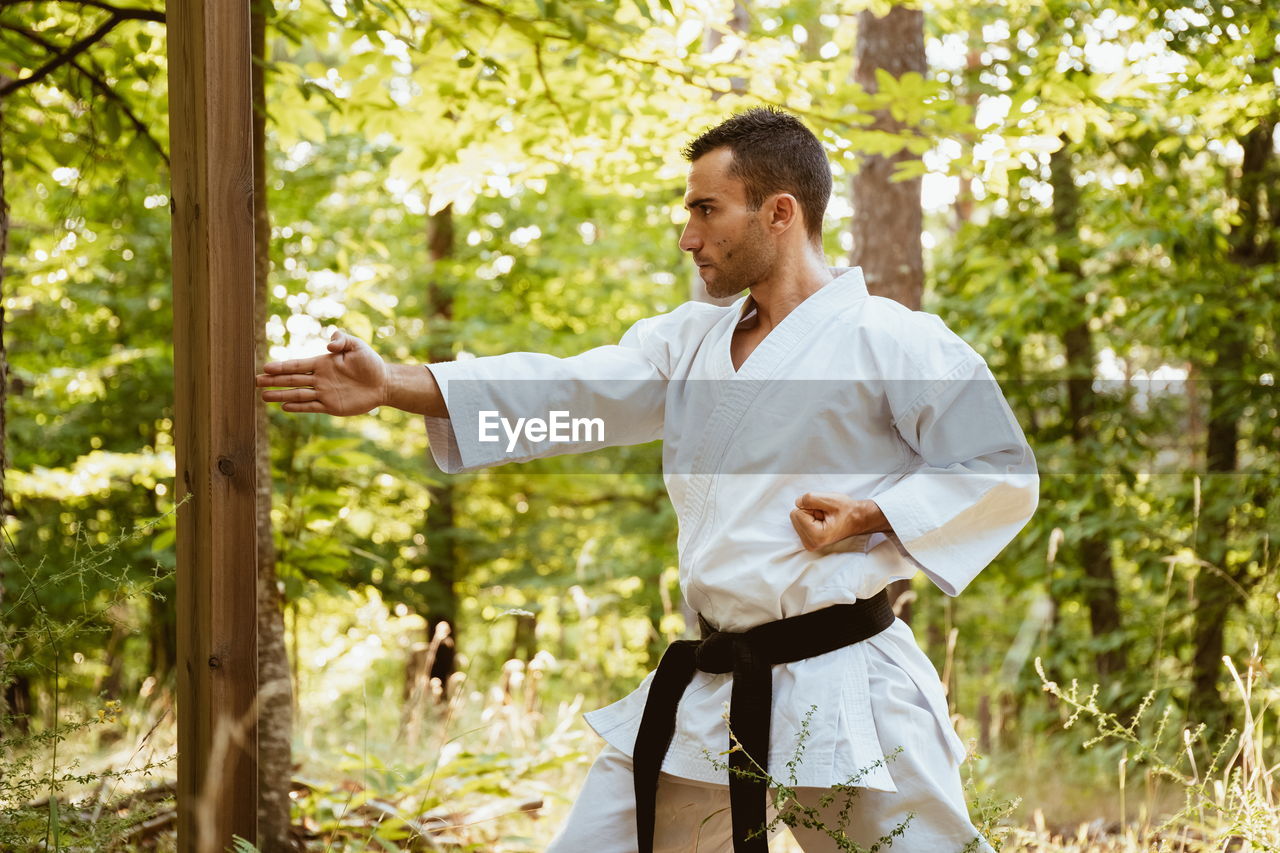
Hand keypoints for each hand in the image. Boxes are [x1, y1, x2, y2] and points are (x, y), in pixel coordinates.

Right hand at [255, 330, 388, 415]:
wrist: (383, 383)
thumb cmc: (370, 362)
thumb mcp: (357, 346)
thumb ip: (342, 340)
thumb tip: (328, 344)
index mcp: (322, 363)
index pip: (297, 365)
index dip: (282, 367)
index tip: (265, 367)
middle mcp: (320, 378)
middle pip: (292, 380)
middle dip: (274, 380)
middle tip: (256, 381)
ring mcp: (324, 393)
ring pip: (298, 394)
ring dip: (281, 395)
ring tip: (264, 396)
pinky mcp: (331, 406)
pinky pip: (311, 407)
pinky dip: (298, 407)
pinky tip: (284, 407)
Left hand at [789, 492, 889, 550]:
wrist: (857, 519)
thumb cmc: (847, 510)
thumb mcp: (829, 499)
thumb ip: (809, 499)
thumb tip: (797, 502)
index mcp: (816, 536)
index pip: (796, 513)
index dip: (811, 507)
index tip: (825, 512)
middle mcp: (810, 544)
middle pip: (794, 517)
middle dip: (809, 511)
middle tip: (825, 514)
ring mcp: (809, 544)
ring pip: (796, 520)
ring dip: (810, 515)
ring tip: (825, 518)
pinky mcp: (809, 541)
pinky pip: (800, 524)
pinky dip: (810, 520)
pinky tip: (822, 522)